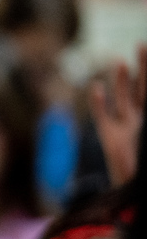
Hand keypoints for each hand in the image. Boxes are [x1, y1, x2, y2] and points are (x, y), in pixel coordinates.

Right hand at [89, 44, 145, 187]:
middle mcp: (142, 119)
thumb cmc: (146, 169)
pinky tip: (96, 87)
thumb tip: (125, 95)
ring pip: (123, 98)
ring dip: (120, 80)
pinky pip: (103, 116)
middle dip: (143, 67)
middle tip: (141, 45)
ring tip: (119, 61)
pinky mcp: (110, 138)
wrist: (137, 193)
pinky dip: (99, 102)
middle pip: (142, 88)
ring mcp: (125, 127)